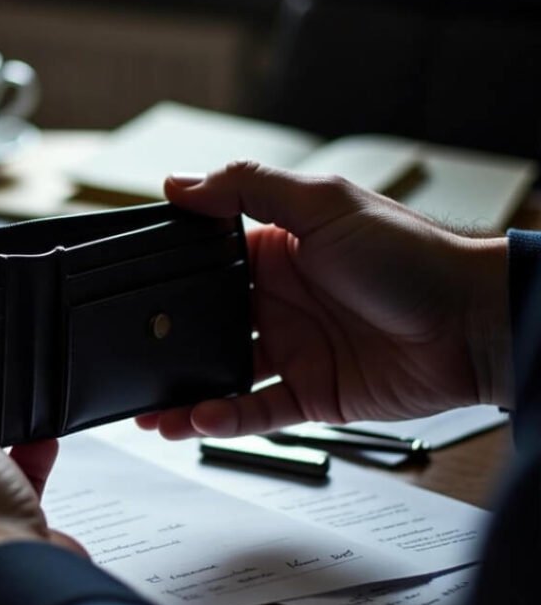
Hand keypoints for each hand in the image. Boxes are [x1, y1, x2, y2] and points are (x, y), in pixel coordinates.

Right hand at [140, 161, 510, 439]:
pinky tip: (194, 420)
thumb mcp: (324, 204)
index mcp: (277, 252)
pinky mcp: (313, 394)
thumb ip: (248, 188)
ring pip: (223, 375)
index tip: (128, 288)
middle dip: (168, 343)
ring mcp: (295, 350)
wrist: (475, 323)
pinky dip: (224, 420)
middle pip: (208, 326)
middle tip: (128, 355)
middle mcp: (280, 303)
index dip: (170, 277)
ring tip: (145, 409)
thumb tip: (178, 183)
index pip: (208, 264)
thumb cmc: (413, 254)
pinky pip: (257, 412)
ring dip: (185, 392)